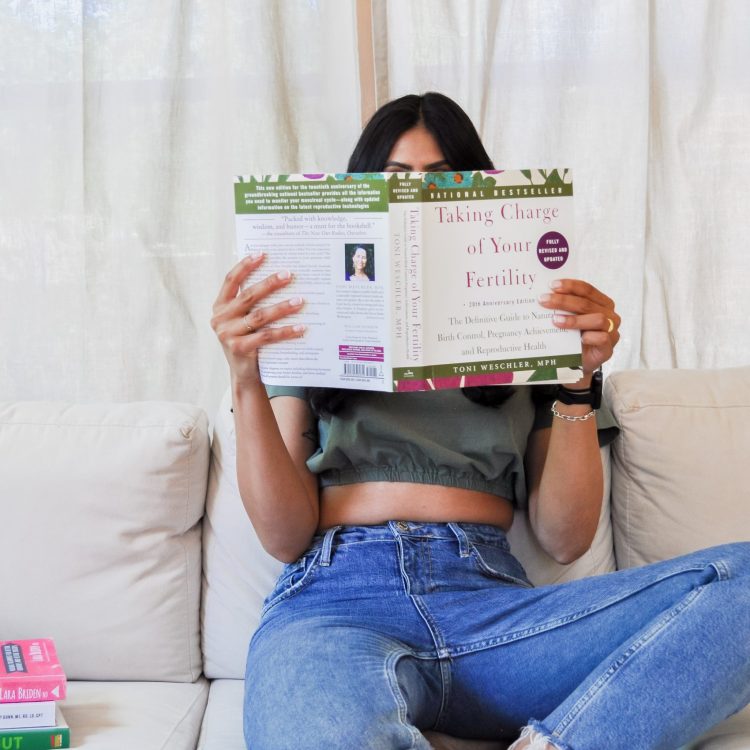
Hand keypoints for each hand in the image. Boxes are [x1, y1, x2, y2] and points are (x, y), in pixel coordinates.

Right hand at [210, 253, 305, 384]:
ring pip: (259, 316)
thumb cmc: (248, 340)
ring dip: (282, 307)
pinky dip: (285, 331)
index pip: (230, 281)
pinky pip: (266, 336)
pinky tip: (301, 328)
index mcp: (220, 306)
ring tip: (300, 300)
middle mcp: (220, 318)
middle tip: (289, 275)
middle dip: (270, 283)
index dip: (245, 266)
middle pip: (248, 296)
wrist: (244, 374)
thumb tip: (279, 277)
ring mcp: (227, 334)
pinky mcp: (238, 349)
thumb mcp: (243, 320)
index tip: (262, 254)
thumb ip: (251, 303)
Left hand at [538, 279, 619, 379]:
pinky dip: (590, 336)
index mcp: (601, 303)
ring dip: (575, 319)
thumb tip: (544, 297)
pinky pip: (602, 338)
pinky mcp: (608, 348)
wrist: (577, 363)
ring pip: (598, 319)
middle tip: (544, 300)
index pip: (587, 290)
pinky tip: (580, 338)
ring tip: (555, 320)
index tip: (552, 285)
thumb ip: (564, 308)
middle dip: (564, 301)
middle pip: (587, 304)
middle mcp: (609, 315)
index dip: (570, 286)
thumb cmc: (573, 338)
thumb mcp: (569, 319)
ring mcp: (611, 332)